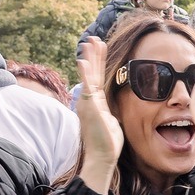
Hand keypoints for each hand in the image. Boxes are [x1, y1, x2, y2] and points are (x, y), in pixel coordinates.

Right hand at [74, 37, 123, 191]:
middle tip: (94, 38)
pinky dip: (84, 73)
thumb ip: (109, 112)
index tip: (100, 48)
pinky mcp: (89, 107)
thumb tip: (111, 111)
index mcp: (95, 102)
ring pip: (89, 75)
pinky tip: (83, 60)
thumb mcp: (110, 121)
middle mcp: (89, 100)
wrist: (102, 156)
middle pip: (92, 72)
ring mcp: (88, 102)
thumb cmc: (107, 143)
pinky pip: (87, 86)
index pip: (97, 77)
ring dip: (89, 57)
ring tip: (89, 41)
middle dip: (93, 54)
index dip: (98, 62)